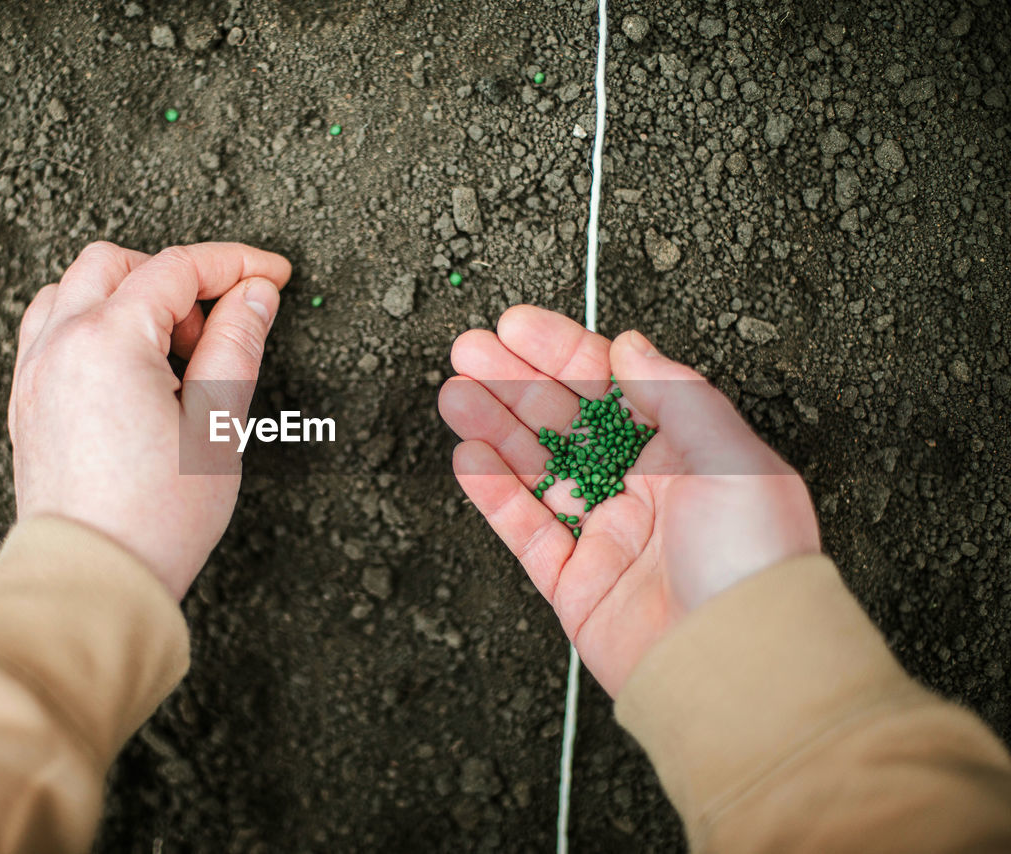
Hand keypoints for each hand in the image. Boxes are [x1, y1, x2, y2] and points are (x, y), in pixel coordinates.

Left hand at [8, 241, 291, 599]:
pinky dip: (93, 322)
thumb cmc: (155, 518)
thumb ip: (235, 346)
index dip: (235, 264)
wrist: (92, 580)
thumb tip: (255, 294)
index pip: (177, 269)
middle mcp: (59, 344)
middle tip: (219, 325)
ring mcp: (34, 371)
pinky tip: (130, 366)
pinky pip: (52, 327)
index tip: (273, 275)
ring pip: (75, 288)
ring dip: (128, 295)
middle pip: (117, 263)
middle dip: (177, 277)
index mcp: (108, 342)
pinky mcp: (26, 401)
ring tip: (173, 350)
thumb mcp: (217, 426)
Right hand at [438, 306, 819, 695]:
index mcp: (684, 453)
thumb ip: (677, 393)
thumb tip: (631, 346)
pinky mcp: (574, 583)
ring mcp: (604, 535)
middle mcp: (642, 490)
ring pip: (535, 470)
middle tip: (469, 351)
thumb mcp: (733, 457)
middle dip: (514, 383)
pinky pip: (524, 528)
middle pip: (563, 422)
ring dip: (494, 428)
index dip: (560, 353)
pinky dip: (493, 493)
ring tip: (454, 394)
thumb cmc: (755, 562)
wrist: (739, 666)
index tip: (517, 327)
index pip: (610, 386)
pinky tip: (469, 456)